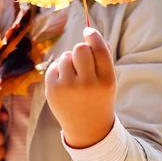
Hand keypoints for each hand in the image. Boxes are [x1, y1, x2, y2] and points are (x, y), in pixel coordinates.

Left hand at [45, 27, 116, 148]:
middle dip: (81, 49)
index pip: (99, 49)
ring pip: (66, 56)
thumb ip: (103, 57)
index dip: (93, 36)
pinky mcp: (53, 90)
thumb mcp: (108, 80)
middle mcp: (88, 84)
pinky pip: (54, 66)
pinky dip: (59, 70)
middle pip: (80, 49)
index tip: (88, 31)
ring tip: (74, 75)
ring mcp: (68, 88)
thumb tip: (91, 34)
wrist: (87, 129)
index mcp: (106, 80)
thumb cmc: (99, 98)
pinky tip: (65, 82)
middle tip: (82, 59)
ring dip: (70, 61)